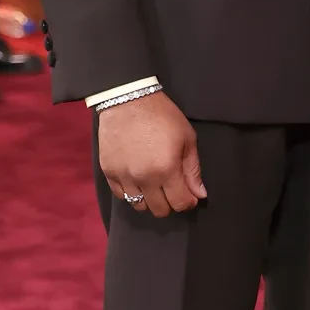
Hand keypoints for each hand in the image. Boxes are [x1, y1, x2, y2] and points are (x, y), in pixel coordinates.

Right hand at [98, 91, 206, 218]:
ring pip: (139, 206)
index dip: (189, 202)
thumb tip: (200, 194)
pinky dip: (131, 192)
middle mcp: (144, 178)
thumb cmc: (161, 115)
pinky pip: (121, 195)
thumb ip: (193, 169)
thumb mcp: (186, 138)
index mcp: (167, 169)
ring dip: (150, 199)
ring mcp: (124, 176)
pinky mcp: (109, 172)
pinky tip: (138, 179)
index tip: (190, 195)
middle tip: (172, 189)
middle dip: (170, 203)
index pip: (180, 203)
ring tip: (154, 184)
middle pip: (159, 210)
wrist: (127, 99)